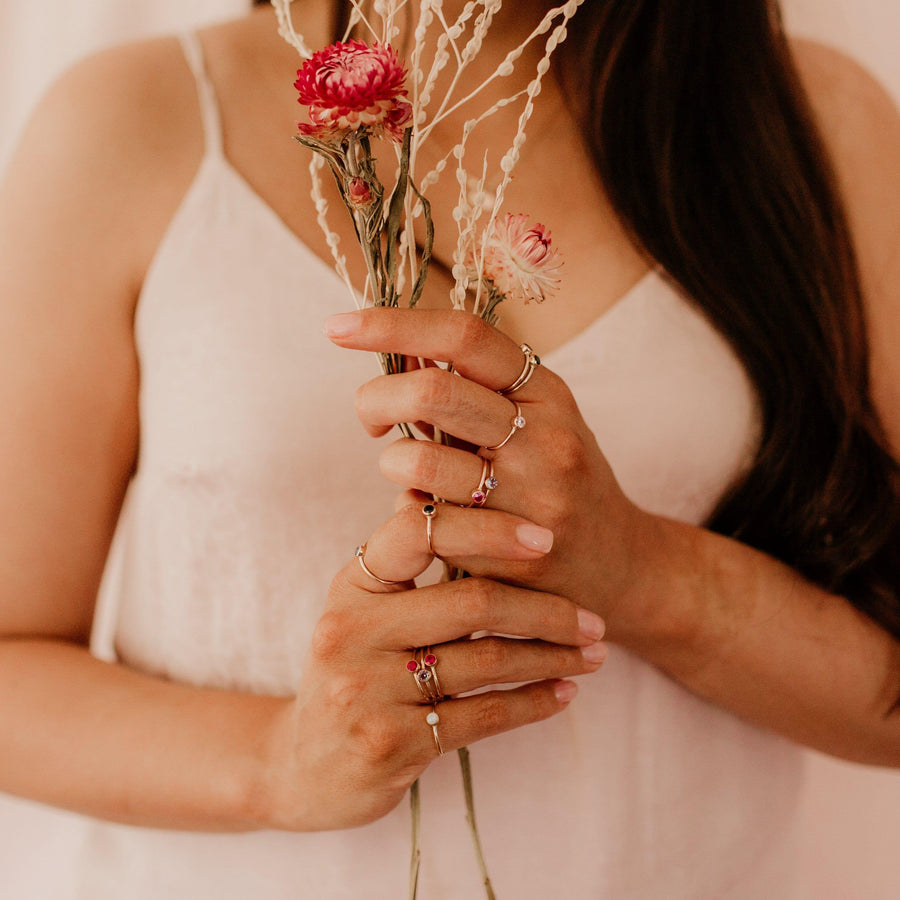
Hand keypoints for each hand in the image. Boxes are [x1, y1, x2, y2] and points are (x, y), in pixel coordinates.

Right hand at [264, 499, 606, 831]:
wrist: (303, 765)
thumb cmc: (353, 672)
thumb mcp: (363, 610)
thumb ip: (405, 561)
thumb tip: (452, 491)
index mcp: (353, 586)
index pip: (420, 531)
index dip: (489, 528)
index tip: (545, 540)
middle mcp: (353, 631)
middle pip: (472, 601)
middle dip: (547, 609)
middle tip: (594, 620)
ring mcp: (368, 690)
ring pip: (486, 660)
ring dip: (553, 657)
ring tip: (593, 655)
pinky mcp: (390, 742)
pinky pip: (483, 715)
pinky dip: (534, 702)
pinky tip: (564, 694)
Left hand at [325, 307, 655, 627]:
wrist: (622, 566)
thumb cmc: (562, 484)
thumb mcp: (537, 422)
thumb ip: (475, 391)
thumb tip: (398, 352)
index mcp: (547, 391)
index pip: (464, 336)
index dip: (394, 323)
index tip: (337, 328)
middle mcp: (545, 435)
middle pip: (432, 391)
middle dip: (376, 398)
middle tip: (369, 419)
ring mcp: (533, 495)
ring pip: (420, 460)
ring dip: (392, 463)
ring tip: (408, 473)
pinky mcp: (513, 550)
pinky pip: (429, 520)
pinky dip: (412, 509)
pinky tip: (430, 515)